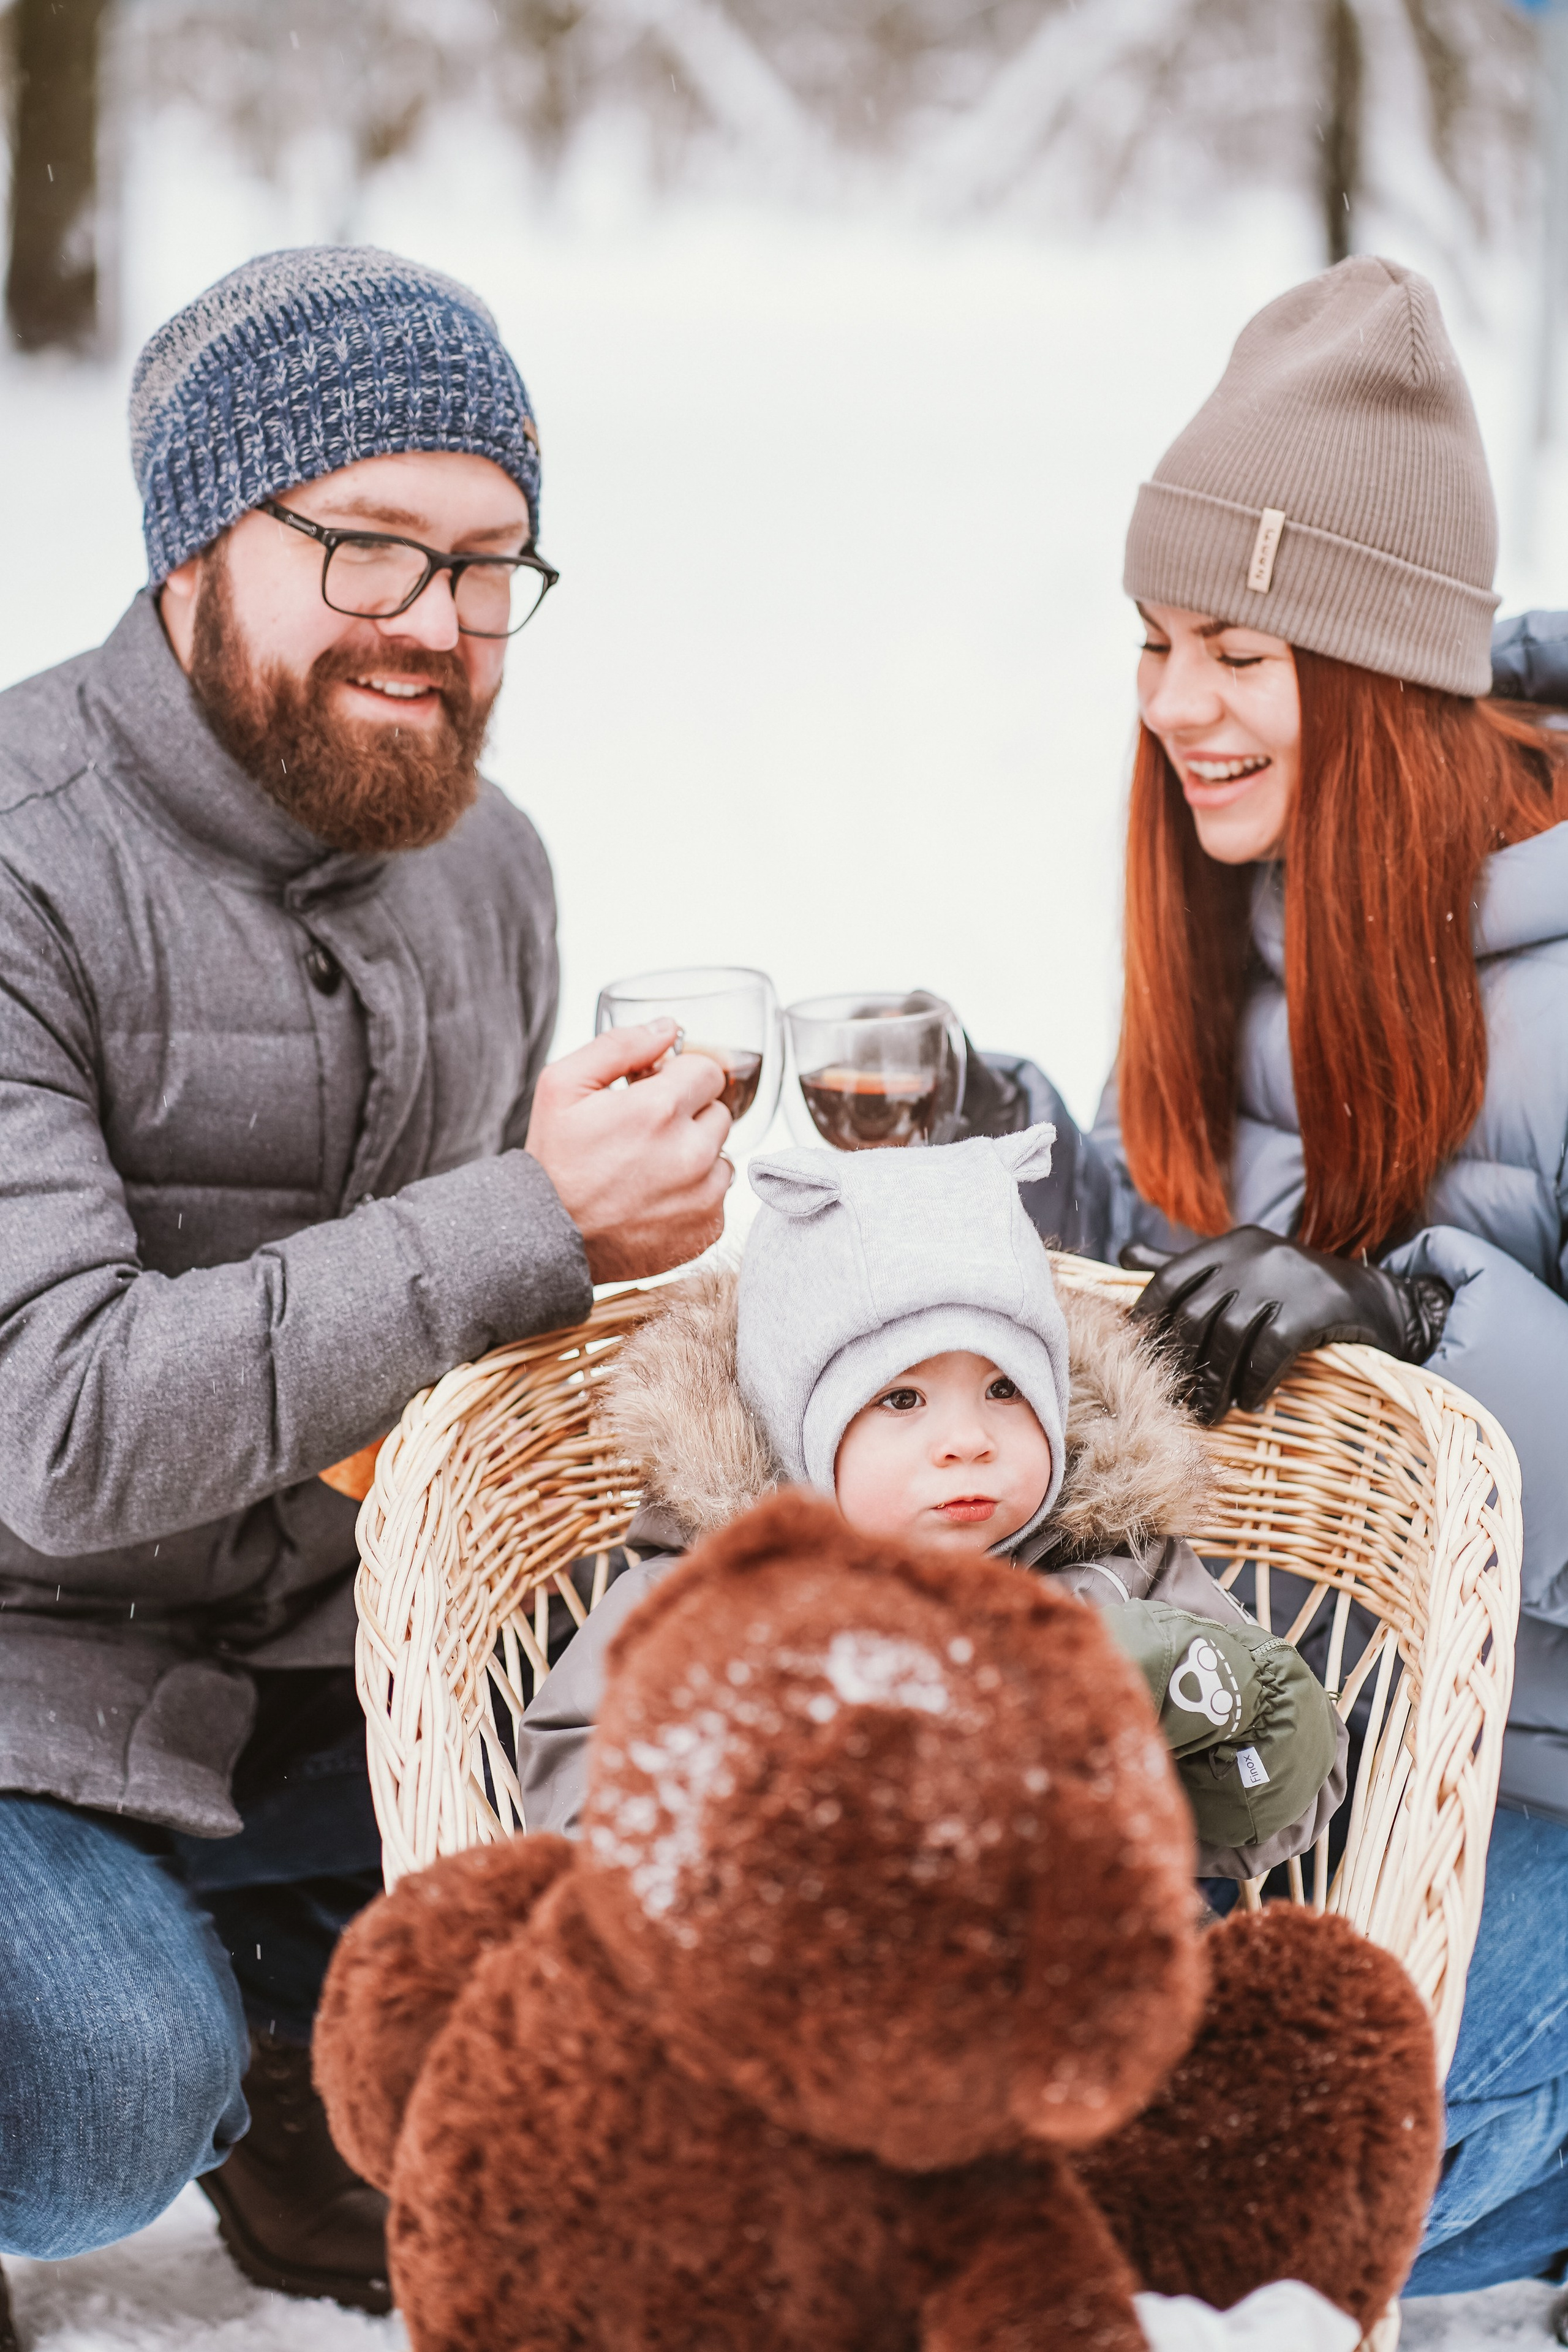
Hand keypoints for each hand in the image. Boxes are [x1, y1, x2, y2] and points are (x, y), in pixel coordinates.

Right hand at [525, 1021, 732, 1282]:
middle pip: (718, 1111)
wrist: (549, 1239)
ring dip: (695, 1154)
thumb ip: (620, 1046)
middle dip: (687, 1115)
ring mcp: (703, 1194)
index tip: (655, 1092)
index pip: (708, 1070)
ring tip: (650, 1167)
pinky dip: (695, 1192)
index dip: (679, 1077)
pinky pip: (718, 1194)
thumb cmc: (554, 1163)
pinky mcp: (707, 1228)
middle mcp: (691, 1153)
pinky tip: (657, 1196)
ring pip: (721, 1154)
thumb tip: (667, 1028)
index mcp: (659, 1110)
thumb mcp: (563, 1086)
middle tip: (646, 1133)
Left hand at [1121, 1226, 1450, 1423]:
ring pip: (1230, 1336)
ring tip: (1210, 1414)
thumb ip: (1187, 1267)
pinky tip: (1252, 1404)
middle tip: (1177, 1402)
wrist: (1375, 1300)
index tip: (1136, 1358)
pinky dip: (1256, 1382)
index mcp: (1230, 1244)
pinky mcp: (1315, 1307)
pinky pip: (1271, 1351)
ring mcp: (1286, 1278)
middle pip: (1197, 1314)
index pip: (1170, 1279)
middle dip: (1182, 1364)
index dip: (1148, 1320)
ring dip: (1215, 1383)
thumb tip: (1123, 1257)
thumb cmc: (1294, 1291)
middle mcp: (1253, 1254)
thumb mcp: (1241, 1268)